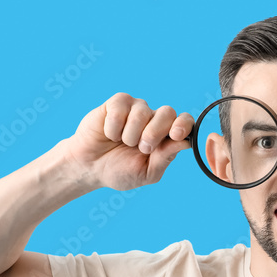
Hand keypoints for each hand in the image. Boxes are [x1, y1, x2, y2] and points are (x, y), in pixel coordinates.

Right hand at [63, 92, 193, 190]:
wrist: (90, 168)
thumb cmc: (120, 170)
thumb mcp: (147, 172)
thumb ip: (166, 157)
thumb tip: (186, 142)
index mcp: (166, 136)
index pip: (184, 121)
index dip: (183, 125)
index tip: (176, 134)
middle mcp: (154, 119)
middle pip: (167, 113)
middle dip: (155, 133)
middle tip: (143, 148)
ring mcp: (136, 109)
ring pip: (142, 112)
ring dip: (130, 134)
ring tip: (122, 143)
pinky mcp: (116, 103)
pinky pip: (120, 108)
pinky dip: (113, 127)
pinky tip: (109, 134)